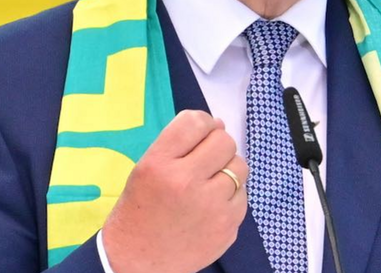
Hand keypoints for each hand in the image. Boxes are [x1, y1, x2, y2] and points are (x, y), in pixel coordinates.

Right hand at [102, 110, 248, 272]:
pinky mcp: (228, 226)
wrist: (137, 262)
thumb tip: (220, 123)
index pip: (195, 122)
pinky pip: (243, 195)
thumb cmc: (140, 212)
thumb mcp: (146, 169)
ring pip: (240, 166)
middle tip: (204, 161)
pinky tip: (211, 206)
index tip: (199, 134)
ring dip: (227, 170)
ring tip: (208, 184)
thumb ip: (179, 143)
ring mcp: (211, 206)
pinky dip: (231, 197)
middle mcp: (186, 182)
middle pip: (224, 141)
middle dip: (217, 146)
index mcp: (159, 164)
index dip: (202, 123)